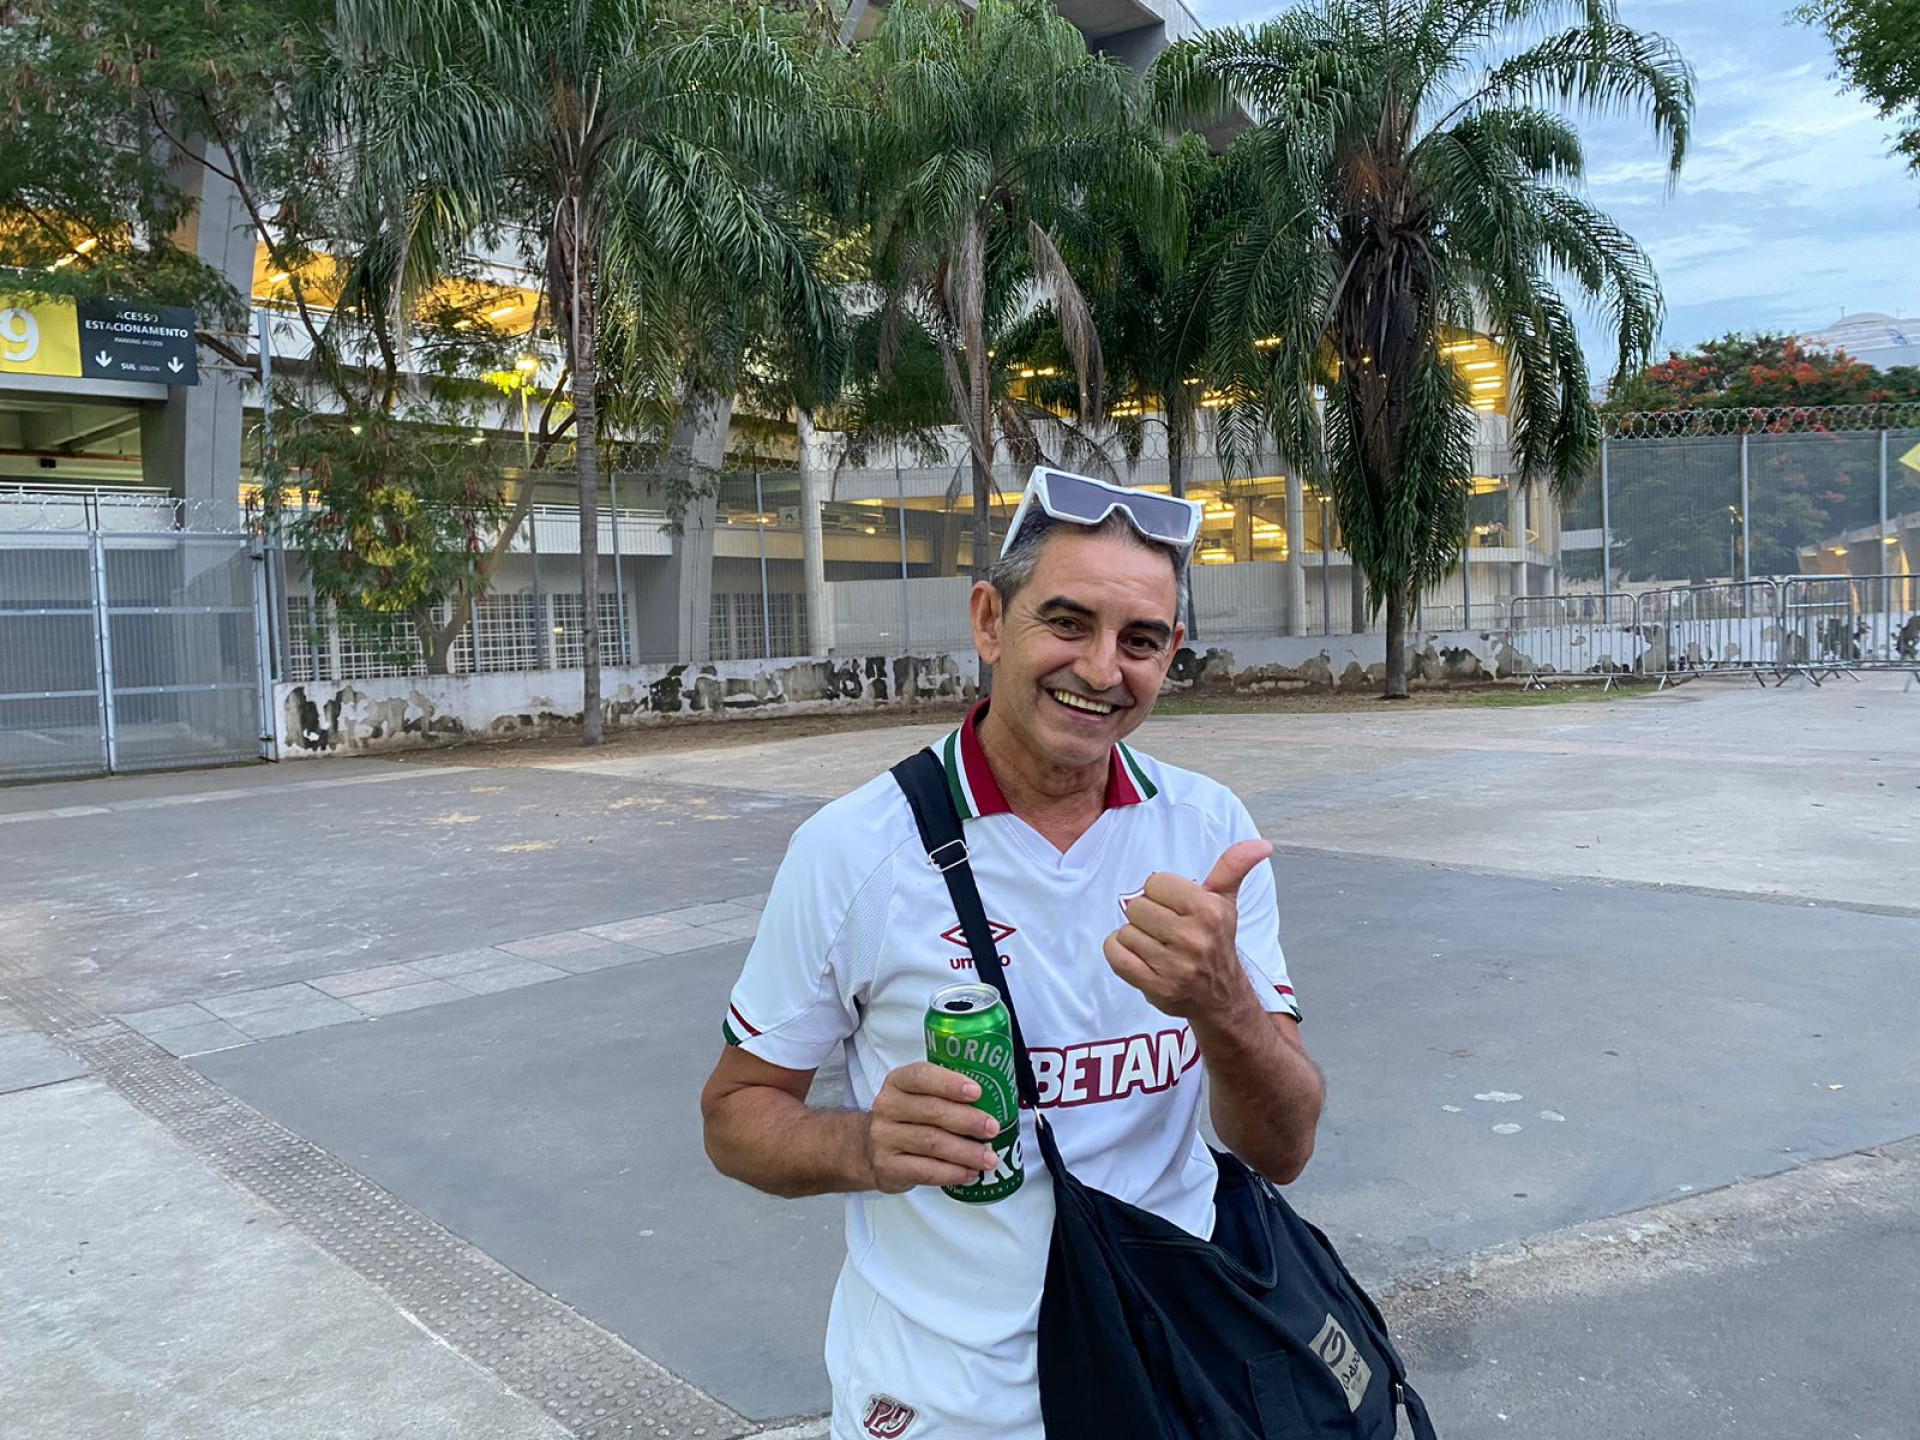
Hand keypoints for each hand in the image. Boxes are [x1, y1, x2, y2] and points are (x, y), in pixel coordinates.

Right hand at [862, 1061, 1003, 1194]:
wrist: (870, 1150)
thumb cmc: (908, 1118)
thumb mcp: (918, 1097)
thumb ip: (945, 1095)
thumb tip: (993, 1103)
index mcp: (898, 1082)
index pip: (921, 1076)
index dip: (950, 1083)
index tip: (977, 1092)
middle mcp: (887, 1107)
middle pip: (931, 1111)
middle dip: (967, 1120)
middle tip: (992, 1128)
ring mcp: (884, 1138)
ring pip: (931, 1143)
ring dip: (965, 1151)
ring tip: (989, 1157)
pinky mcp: (888, 1167)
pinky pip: (925, 1170)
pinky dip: (951, 1173)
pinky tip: (969, 1173)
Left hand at [1103, 839, 1271, 1021]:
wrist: (1221, 996)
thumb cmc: (1216, 941)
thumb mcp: (1225, 901)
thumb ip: (1233, 867)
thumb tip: (1261, 844)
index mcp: (1209, 911)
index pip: (1154, 883)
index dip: (1161, 894)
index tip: (1175, 909)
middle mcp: (1193, 938)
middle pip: (1136, 906)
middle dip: (1147, 916)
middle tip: (1166, 930)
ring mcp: (1174, 966)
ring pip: (1125, 931)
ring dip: (1135, 938)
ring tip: (1157, 946)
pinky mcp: (1155, 986)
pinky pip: (1115, 954)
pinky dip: (1118, 952)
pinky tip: (1139, 956)